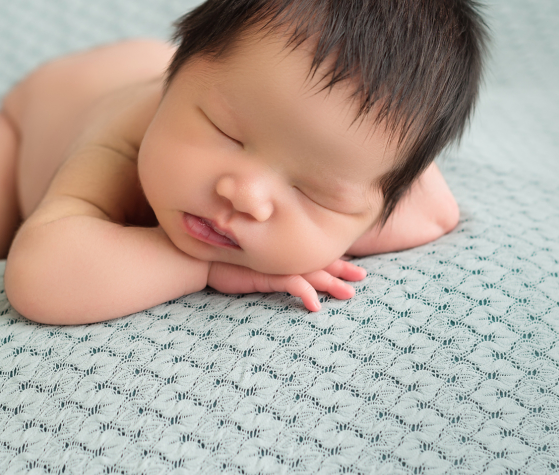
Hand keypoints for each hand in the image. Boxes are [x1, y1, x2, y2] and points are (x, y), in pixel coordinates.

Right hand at [206, 258, 366, 311]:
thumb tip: (281, 276)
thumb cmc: (222, 260)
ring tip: (347, 294)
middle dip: (341, 270)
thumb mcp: (249, 265)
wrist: (198, 258)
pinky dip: (305, 293)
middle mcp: (280, 256)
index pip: (312, 255)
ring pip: (310, 273)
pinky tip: (315, 306)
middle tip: (361, 278)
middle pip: (318, 262)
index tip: (352, 267)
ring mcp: (274, 264)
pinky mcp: (264, 274)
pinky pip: (290, 284)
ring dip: (330, 283)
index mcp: (280, 253)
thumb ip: (266, 267)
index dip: (333, 260)